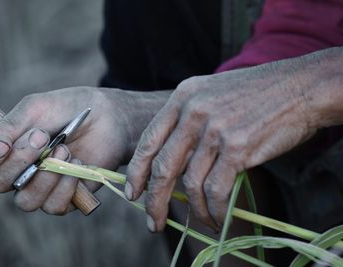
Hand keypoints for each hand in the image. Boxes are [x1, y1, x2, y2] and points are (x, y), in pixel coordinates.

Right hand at [0, 87, 168, 214]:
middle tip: (42, 137)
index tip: (3, 144)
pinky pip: (54, 206)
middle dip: (19, 162)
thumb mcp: (37, 109)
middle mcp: (20, 172)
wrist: (109, 117)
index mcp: (8, 150)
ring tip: (65, 149)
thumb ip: (9, 125)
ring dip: (45, 176)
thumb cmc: (70, 108)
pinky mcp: (66, 197)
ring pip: (26, 202)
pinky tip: (77, 164)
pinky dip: (65, 186)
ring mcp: (43, 187)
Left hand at [126, 59, 317, 231]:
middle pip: (163, 166)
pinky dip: (214, 210)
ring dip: (192, 210)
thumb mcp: (211, 95)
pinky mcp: (238, 147)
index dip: (136, 172)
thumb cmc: (255, 94)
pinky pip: (216, 189)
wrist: (299, 87)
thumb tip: (173, 163)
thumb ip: (188, 121)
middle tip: (153, 223)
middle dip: (154, 201)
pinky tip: (217, 217)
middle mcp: (193, 111)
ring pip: (189, 183)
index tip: (132, 193)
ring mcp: (215, 129)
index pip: (148, 140)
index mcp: (182, 97)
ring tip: (199, 221)